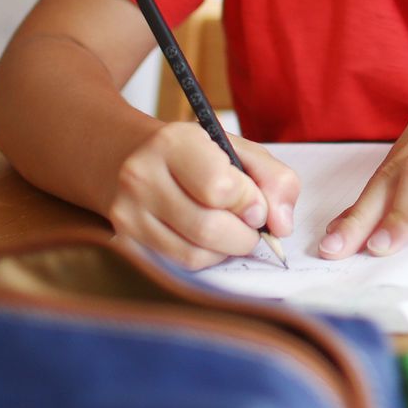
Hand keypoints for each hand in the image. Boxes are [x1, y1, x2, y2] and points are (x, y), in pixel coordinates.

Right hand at [108, 121, 299, 269]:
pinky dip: (205, 257)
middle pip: (209, 228)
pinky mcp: (126, 240)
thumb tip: (281, 226)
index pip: (220, 188)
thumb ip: (274, 180)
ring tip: (228, 228)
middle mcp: (143, 175)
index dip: (250, 203)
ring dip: (226, 249)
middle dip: (244, 234)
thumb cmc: (193, 155)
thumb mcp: (238, 150)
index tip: (256, 204)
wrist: (127, 158)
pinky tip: (205, 238)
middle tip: (249, 224)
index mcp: (174, 142)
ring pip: (195, 254)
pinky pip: (180, 265)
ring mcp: (128, 211)